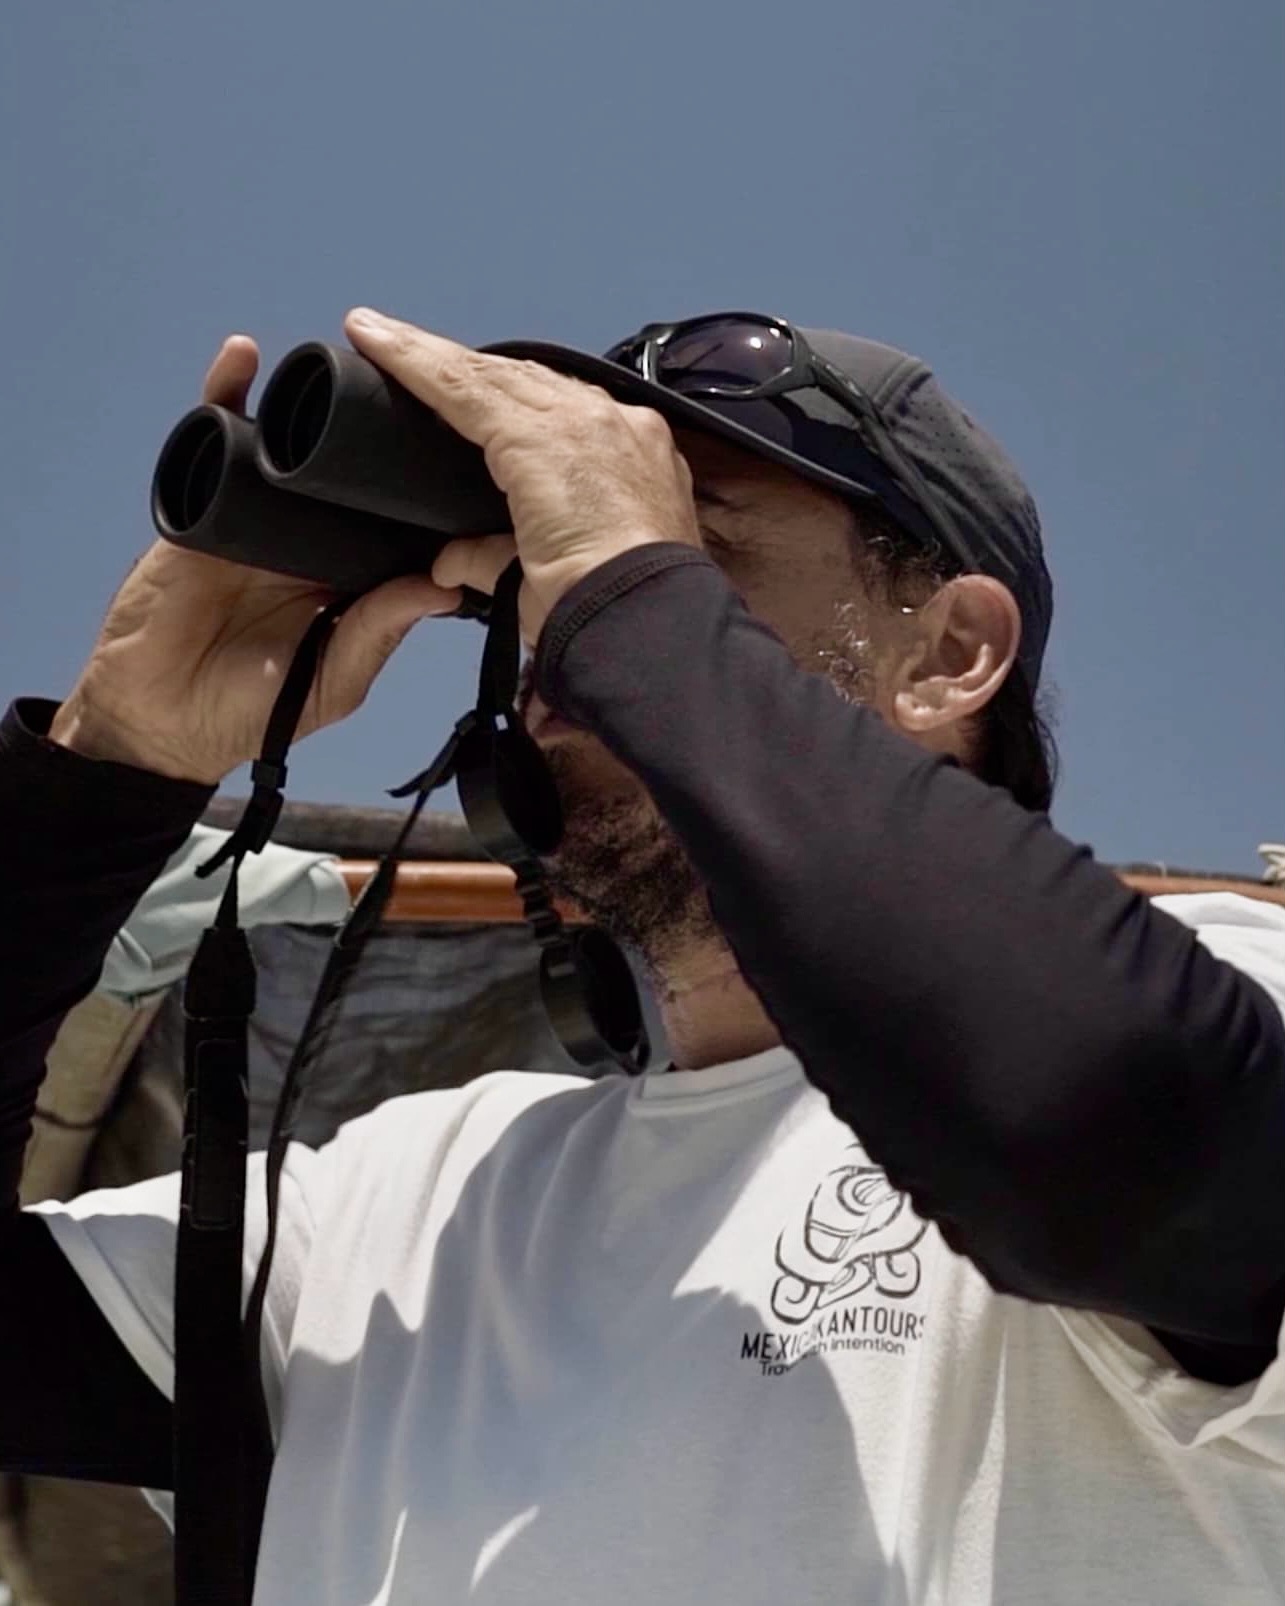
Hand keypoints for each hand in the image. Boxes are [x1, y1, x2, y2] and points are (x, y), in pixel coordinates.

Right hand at [50, 335, 463, 783]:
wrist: (162, 722)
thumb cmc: (252, 711)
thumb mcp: (334, 679)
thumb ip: (379, 631)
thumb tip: (443, 586)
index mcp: (351, 575)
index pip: (393, 519)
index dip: (420, 489)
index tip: (458, 448)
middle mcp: (310, 537)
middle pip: (346, 471)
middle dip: (371, 429)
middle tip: (405, 382)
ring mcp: (256, 517)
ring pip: (285, 445)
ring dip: (304, 400)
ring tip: (334, 359)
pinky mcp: (202, 506)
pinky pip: (214, 441)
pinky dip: (223, 396)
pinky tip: (242, 359)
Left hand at [343, 308, 702, 646]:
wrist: (643, 622)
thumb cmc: (614, 613)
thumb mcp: (550, 579)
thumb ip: (495, 560)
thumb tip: (449, 562)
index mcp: (634, 459)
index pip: (564, 413)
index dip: (513, 398)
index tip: (475, 392)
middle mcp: (616, 425)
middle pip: (525, 380)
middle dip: (467, 367)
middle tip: (406, 348)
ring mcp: (581, 420)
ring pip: (489, 374)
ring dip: (429, 355)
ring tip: (377, 335)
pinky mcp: (536, 432)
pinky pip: (460, 385)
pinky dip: (413, 362)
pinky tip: (376, 340)